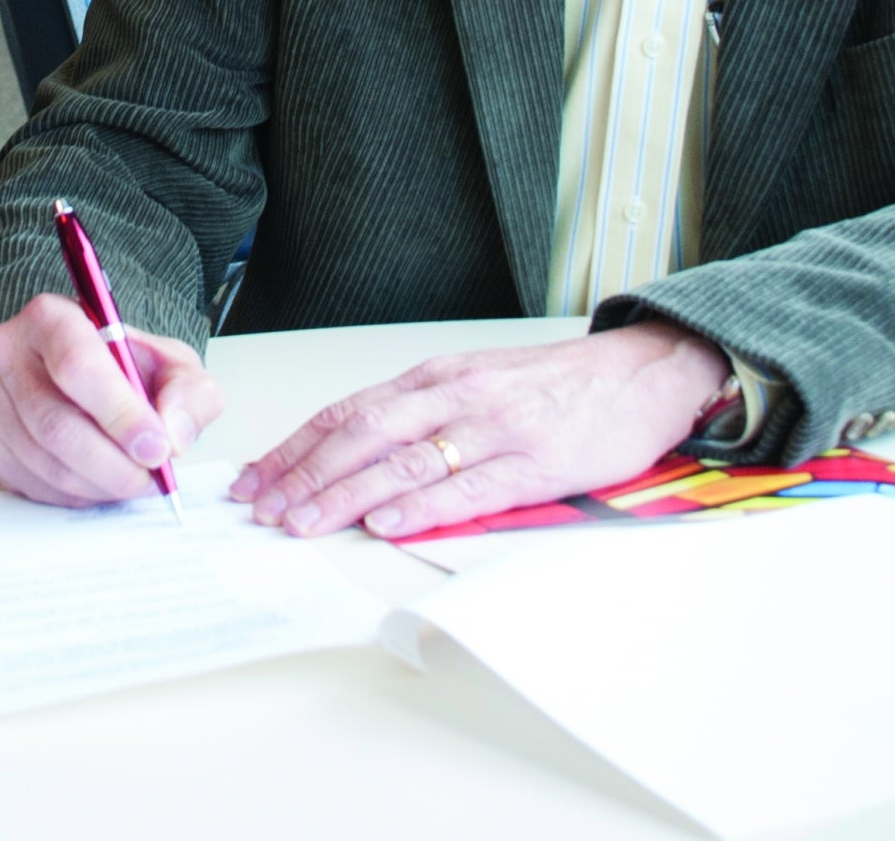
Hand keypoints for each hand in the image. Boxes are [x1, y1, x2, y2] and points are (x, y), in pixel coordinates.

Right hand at [0, 292, 224, 507]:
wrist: (90, 378)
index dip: (120, 414)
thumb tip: (173, 436)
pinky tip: (103, 482)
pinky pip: (34, 484)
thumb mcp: (173, 364)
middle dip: (114, 463)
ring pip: (46, 462)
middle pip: (56, 424)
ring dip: (100, 484)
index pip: (77, 366)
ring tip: (135, 480)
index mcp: (51, 318)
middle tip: (152, 476)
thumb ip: (188, 394)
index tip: (157, 447)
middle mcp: (9, 354)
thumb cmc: (129, 367)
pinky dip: (79, 494)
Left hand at [231, 322, 728, 537]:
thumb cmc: (555, 385)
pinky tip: (385, 521)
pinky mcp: (533, 462)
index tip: (254, 476)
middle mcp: (454, 396)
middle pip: (361, 434)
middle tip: (262, 506)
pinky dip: (420, 506)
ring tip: (303, 521)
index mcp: (435, 378)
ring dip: (346, 494)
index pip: (347, 411)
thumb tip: (354, 459)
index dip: (295, 446)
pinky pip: (467, 486)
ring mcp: (493, 428)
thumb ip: (423, 416)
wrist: (639, 372)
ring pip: (403, 462)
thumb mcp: (477, 384)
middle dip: (304, 472)